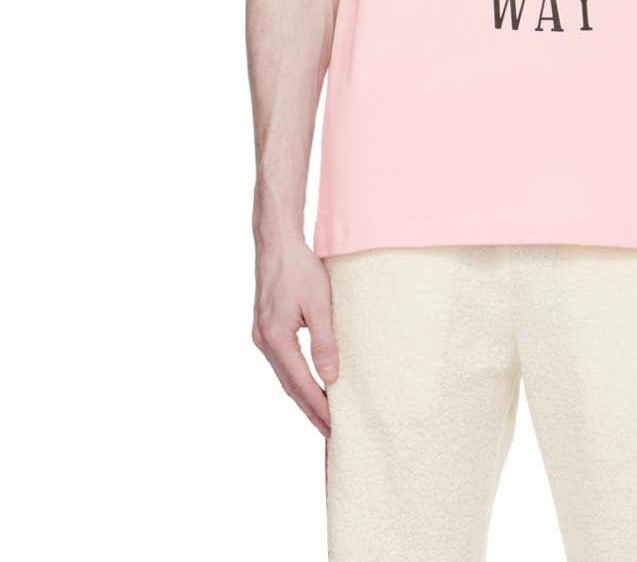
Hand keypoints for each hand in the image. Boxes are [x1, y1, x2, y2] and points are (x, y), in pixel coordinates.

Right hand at [251, 237, 339, 436]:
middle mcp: (264, 341)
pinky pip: (282, 363)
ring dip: (303, 396)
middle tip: (331, 432)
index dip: (318, 406)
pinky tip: (310, 385)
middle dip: (311, 410)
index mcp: (275, 337)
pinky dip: (297, 378)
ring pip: (284, 376)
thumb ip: (324, 342)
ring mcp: (261, 336)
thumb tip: (331, 377)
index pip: (300, 383)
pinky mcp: (265, 330)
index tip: (334, 426)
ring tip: (324, 415)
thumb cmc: (300, 269)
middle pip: (289, 386)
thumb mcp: (319, 304)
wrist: (277, 244)